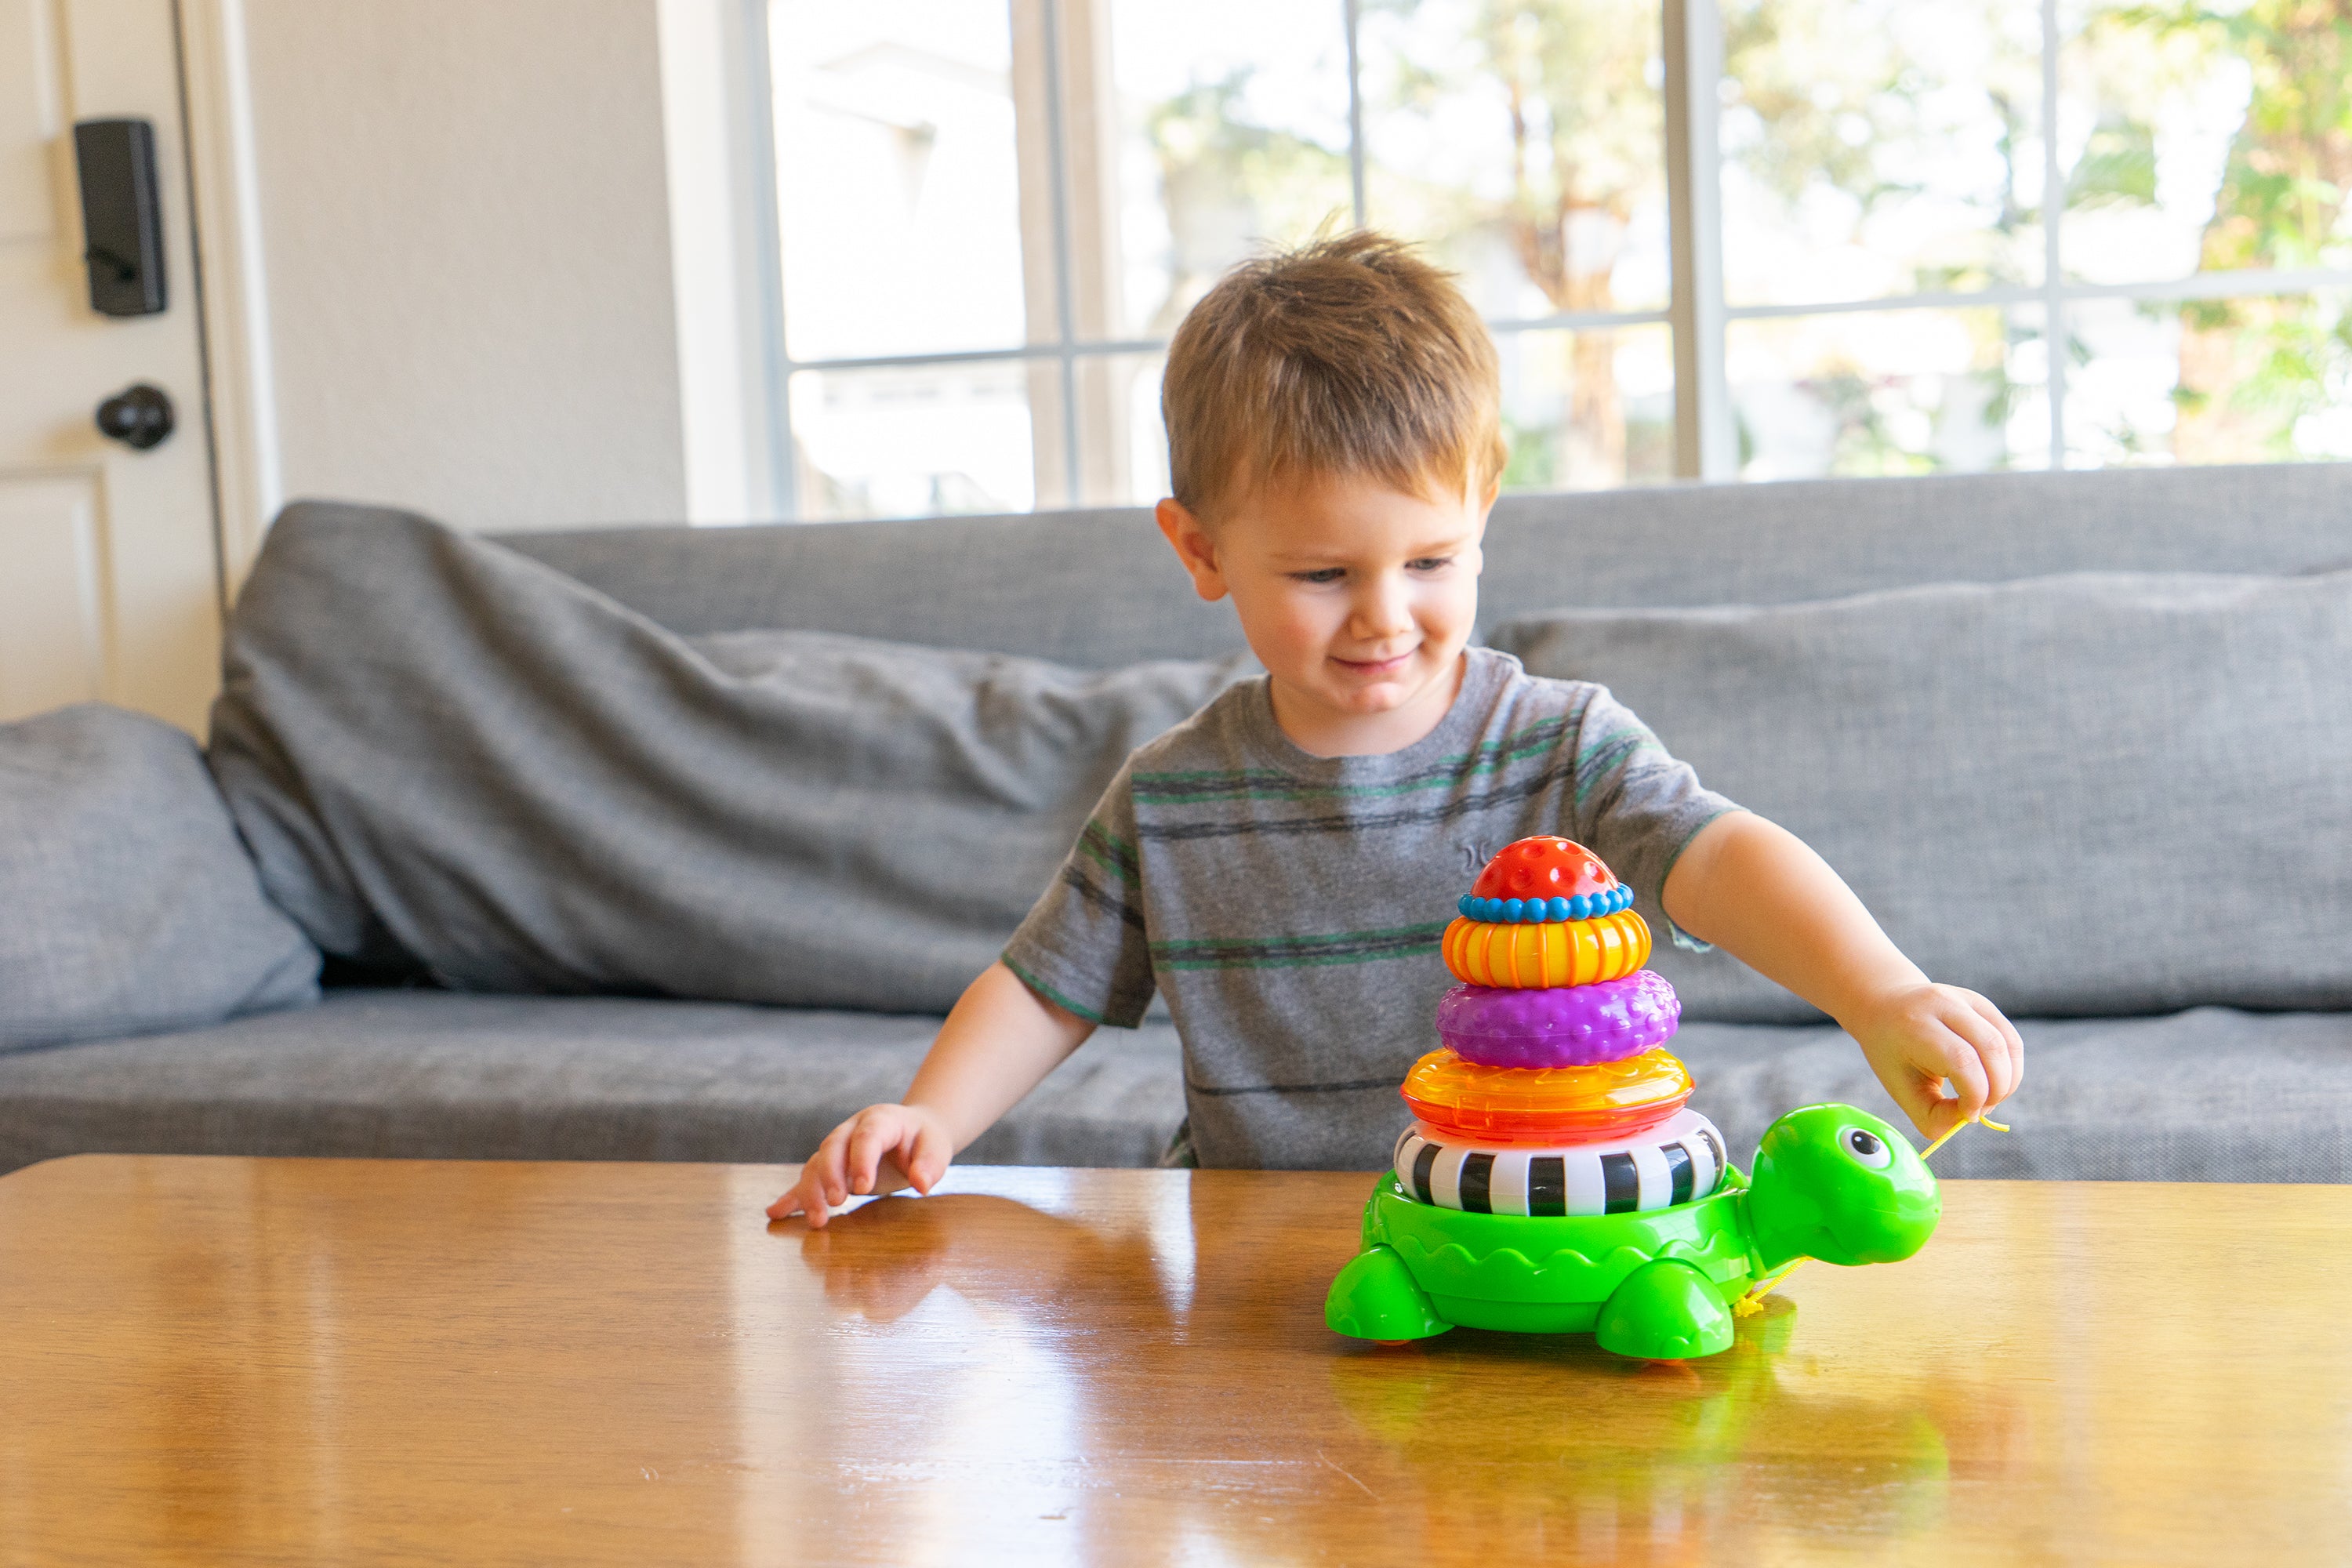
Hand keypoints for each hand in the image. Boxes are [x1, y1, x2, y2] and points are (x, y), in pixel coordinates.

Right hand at [766, 1102, 953, 1226]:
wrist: (912, 1134)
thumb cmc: (924, 1141)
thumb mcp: (936, 1147)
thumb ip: (930, 1164)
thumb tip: (921, 1184)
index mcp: (880, 1120)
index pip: (866, 1136)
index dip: (861, 1159)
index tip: (863, 1187)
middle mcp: (851, 1131)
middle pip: (831, 1148)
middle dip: (830, 1175)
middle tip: (836, 1203)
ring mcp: (836, 1149)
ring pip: (814, 1165)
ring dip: (811, 1192)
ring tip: (817, 1220)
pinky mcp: (829, 1168)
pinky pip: (806, 1180)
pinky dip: (791, 1197)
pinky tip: (775, 1212)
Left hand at [1841, 982, 2023, 1139]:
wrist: (1884, 1009)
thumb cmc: (1893, 1055)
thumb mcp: (1901, 1090)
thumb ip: (1933, 1116)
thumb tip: (1970, 1119)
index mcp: (1915, 1026)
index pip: (1961, 1060)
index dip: (1975, 1094)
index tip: (1968, 1114)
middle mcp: (1941, 1004)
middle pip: (1990, 1049)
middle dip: (1996, 1090)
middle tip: (1981, 1109)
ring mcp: (1964, 998)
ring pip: (2007, 1044)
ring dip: (2008, 1081)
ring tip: (1988, 1097)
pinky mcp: (1980, 1002)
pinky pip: (2010, 1038)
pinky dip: (2011, 1067)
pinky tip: (1994, 1081)